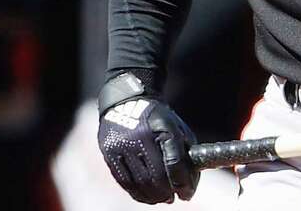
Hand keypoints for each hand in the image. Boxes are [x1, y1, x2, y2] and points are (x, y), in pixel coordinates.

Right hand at [97, 72, 198, 203]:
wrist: (126, 100)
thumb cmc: (156, 117)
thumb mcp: (175, 126)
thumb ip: (184, 150)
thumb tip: (191, 180)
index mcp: (163, 126)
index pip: (174, 162)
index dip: (183, 182)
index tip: (187, 193)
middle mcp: (141, 136)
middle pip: (156, 176)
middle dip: (168, 192)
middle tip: (174, 198)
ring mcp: (123, 145)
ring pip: (139, 182)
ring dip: (153, 196)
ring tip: (162, 200)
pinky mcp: (109, 152)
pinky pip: (124, 181)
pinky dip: (137, 193)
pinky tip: (146, 197)